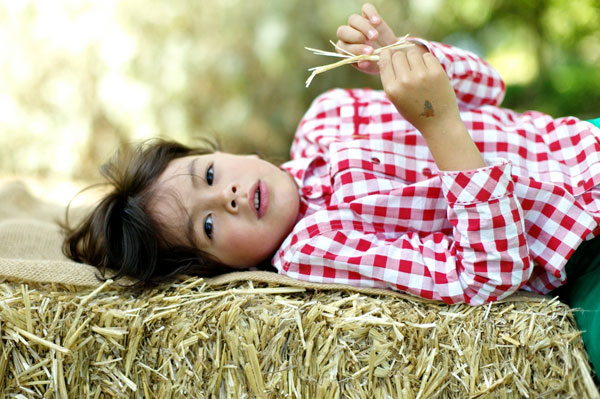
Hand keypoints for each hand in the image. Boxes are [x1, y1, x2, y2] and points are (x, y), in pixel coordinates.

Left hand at [335, 3, 397, 74]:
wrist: (391, 53)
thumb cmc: (379, 61)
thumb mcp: (374, 67)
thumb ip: (368, 65)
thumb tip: (362, 62)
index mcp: (345, 50)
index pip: (341, 47)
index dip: (354, 49)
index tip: (369, 52)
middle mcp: (348, 36)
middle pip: (342, 31)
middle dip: (356, 37)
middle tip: (371, 44)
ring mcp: (357, 24)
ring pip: (353, 20)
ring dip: (364, 27)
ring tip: (375, 36)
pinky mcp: (368, 15)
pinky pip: (366, 9)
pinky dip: (371, 13)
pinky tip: (377, 22)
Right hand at [379, 48, 484, 170]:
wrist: (438, 122)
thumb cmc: (414, 110)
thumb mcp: (396, 98)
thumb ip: (390, 78)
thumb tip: (388, 53)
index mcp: (392, 89)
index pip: (385, 61)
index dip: (387, 56)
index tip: (390, 56)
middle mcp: (405, 81)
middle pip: (398, 55)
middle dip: (400, 58)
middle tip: (406, 67)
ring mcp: (421, 76)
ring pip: (412, 53)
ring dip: (414, 59)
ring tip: (418, 70)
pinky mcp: (436, 72)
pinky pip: (427, 56)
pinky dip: (426, 61)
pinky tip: (427, 73)